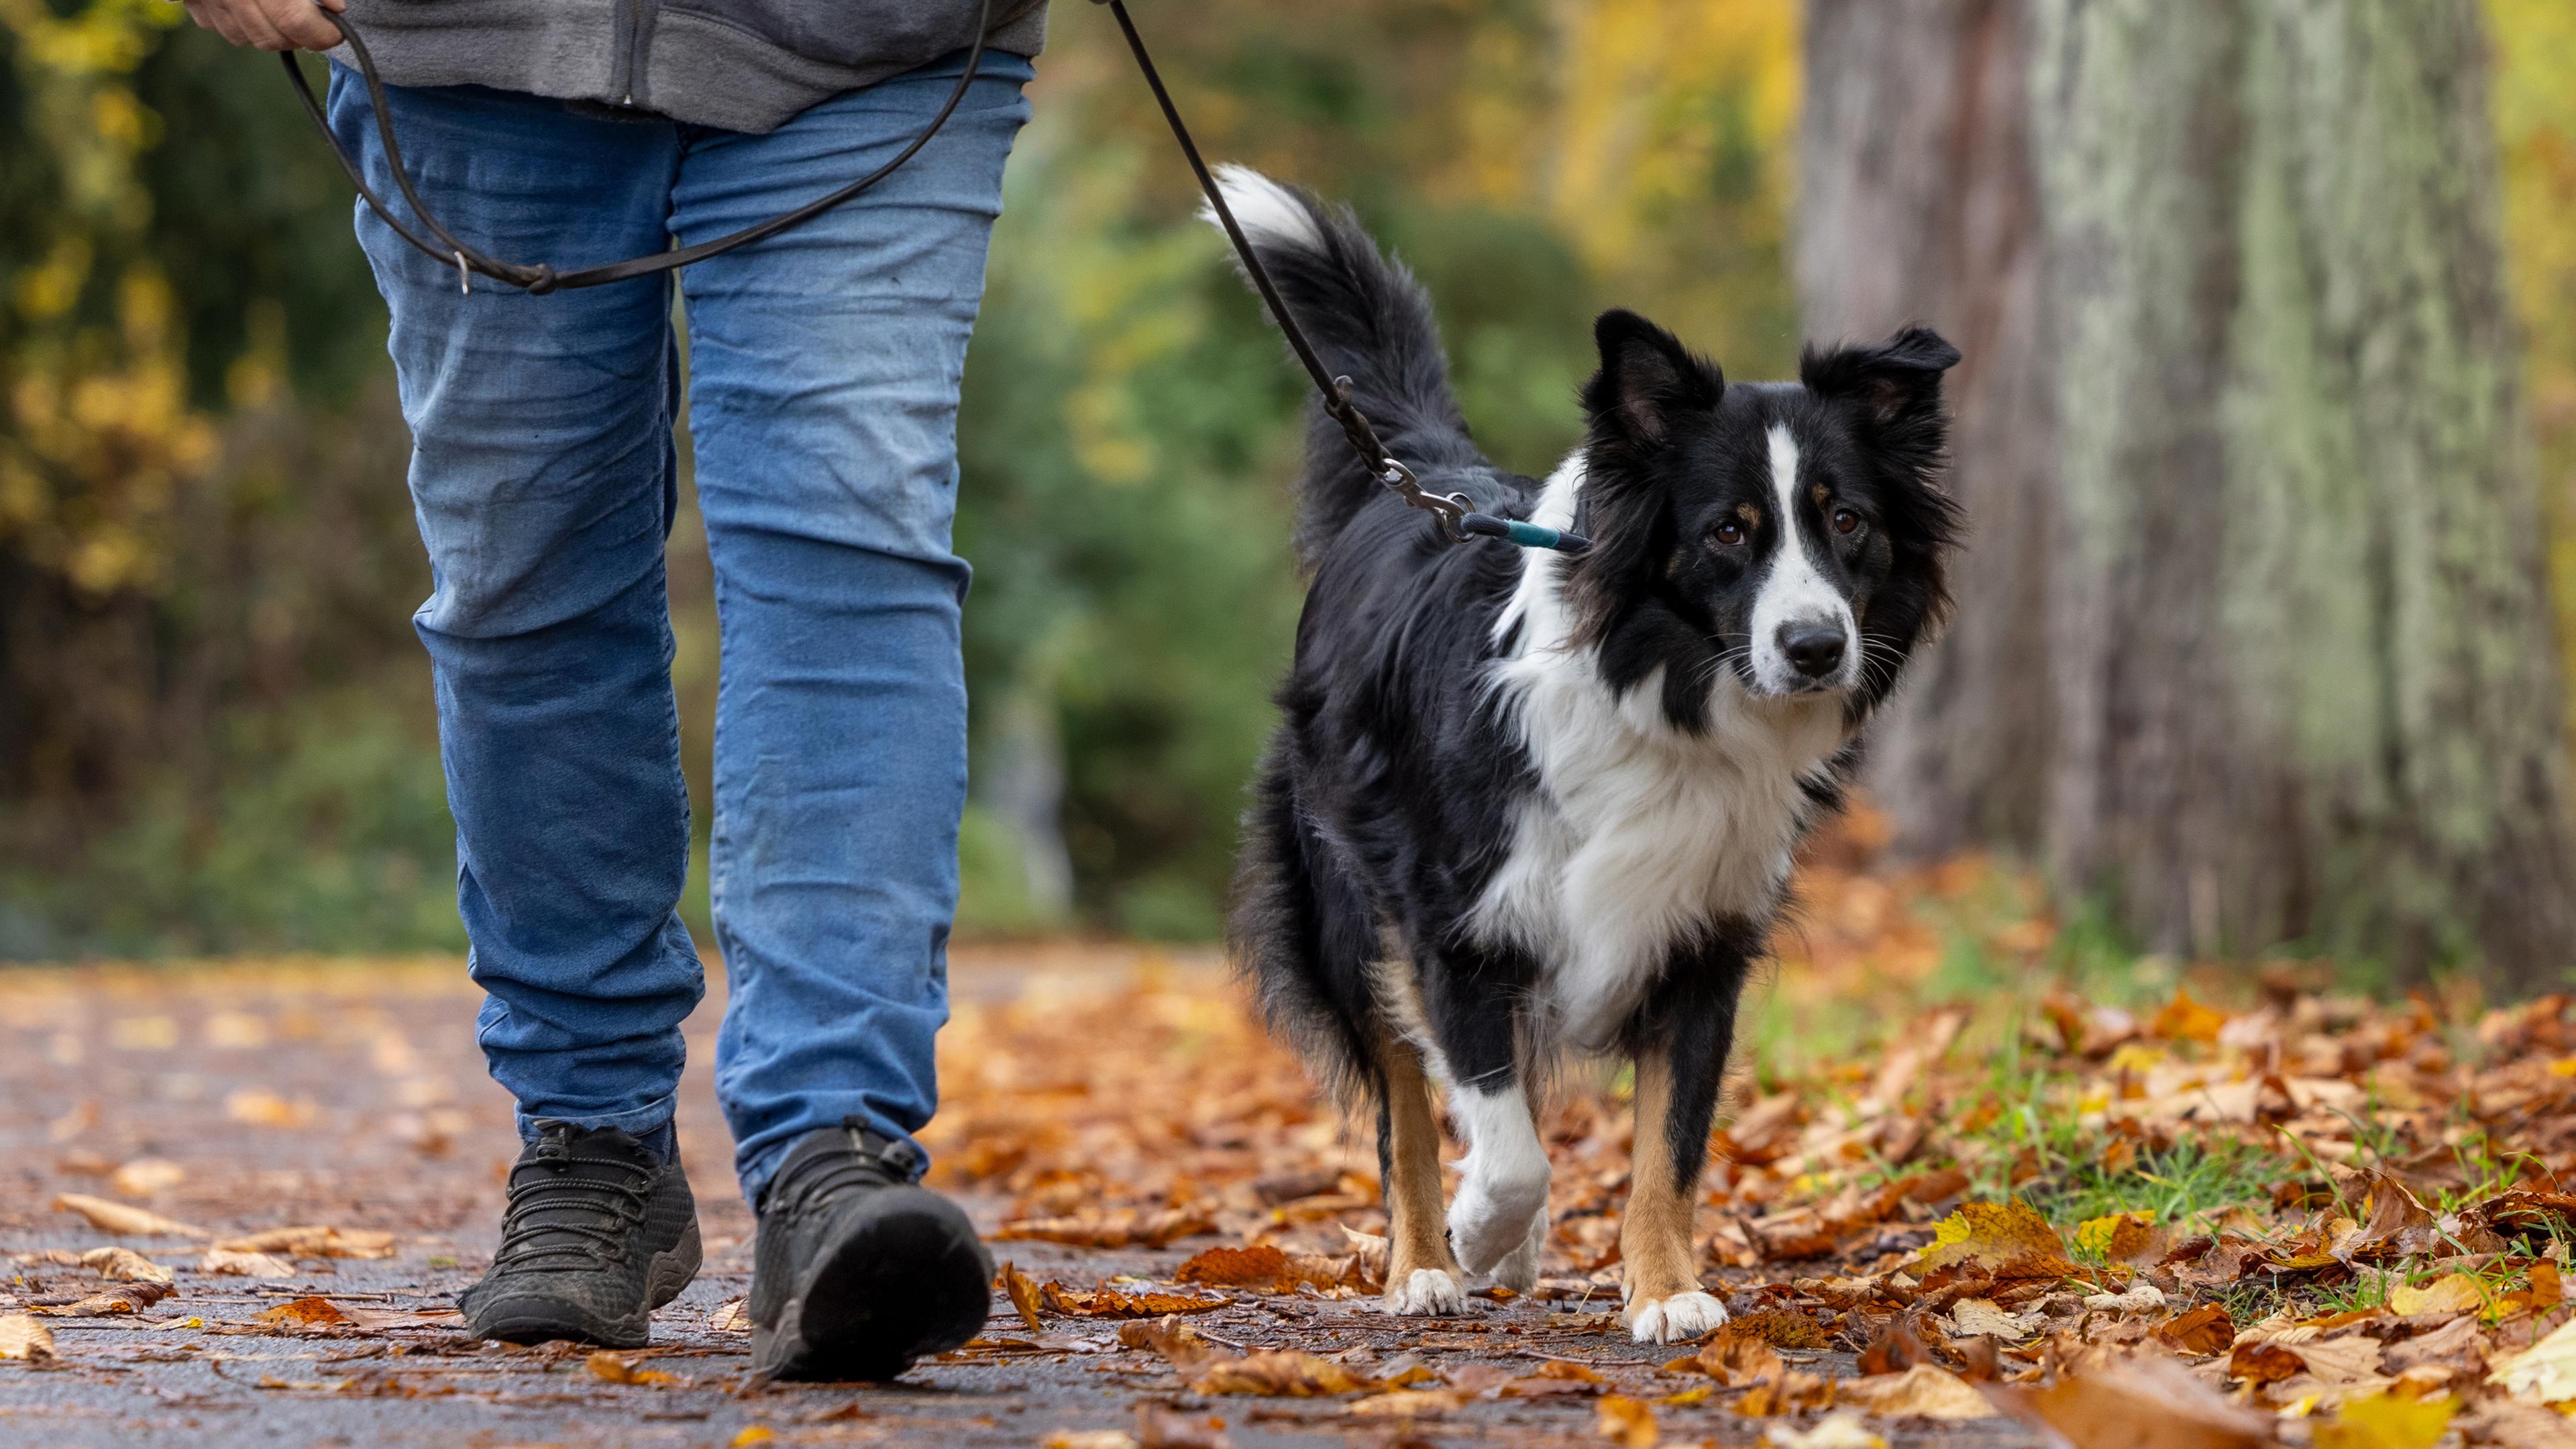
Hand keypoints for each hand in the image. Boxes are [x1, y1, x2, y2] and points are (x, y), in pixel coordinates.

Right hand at [177, 0, 346, 51]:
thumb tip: (336, 8)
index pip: (293, 21)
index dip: (321, 33)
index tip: (335, 31)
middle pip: (270, 38)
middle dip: (298, 37)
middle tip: (315, 22)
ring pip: (245, 38)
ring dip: (271, 32)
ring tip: (285, 12)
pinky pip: (221, 26)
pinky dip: (242, 23)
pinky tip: (254, 5)